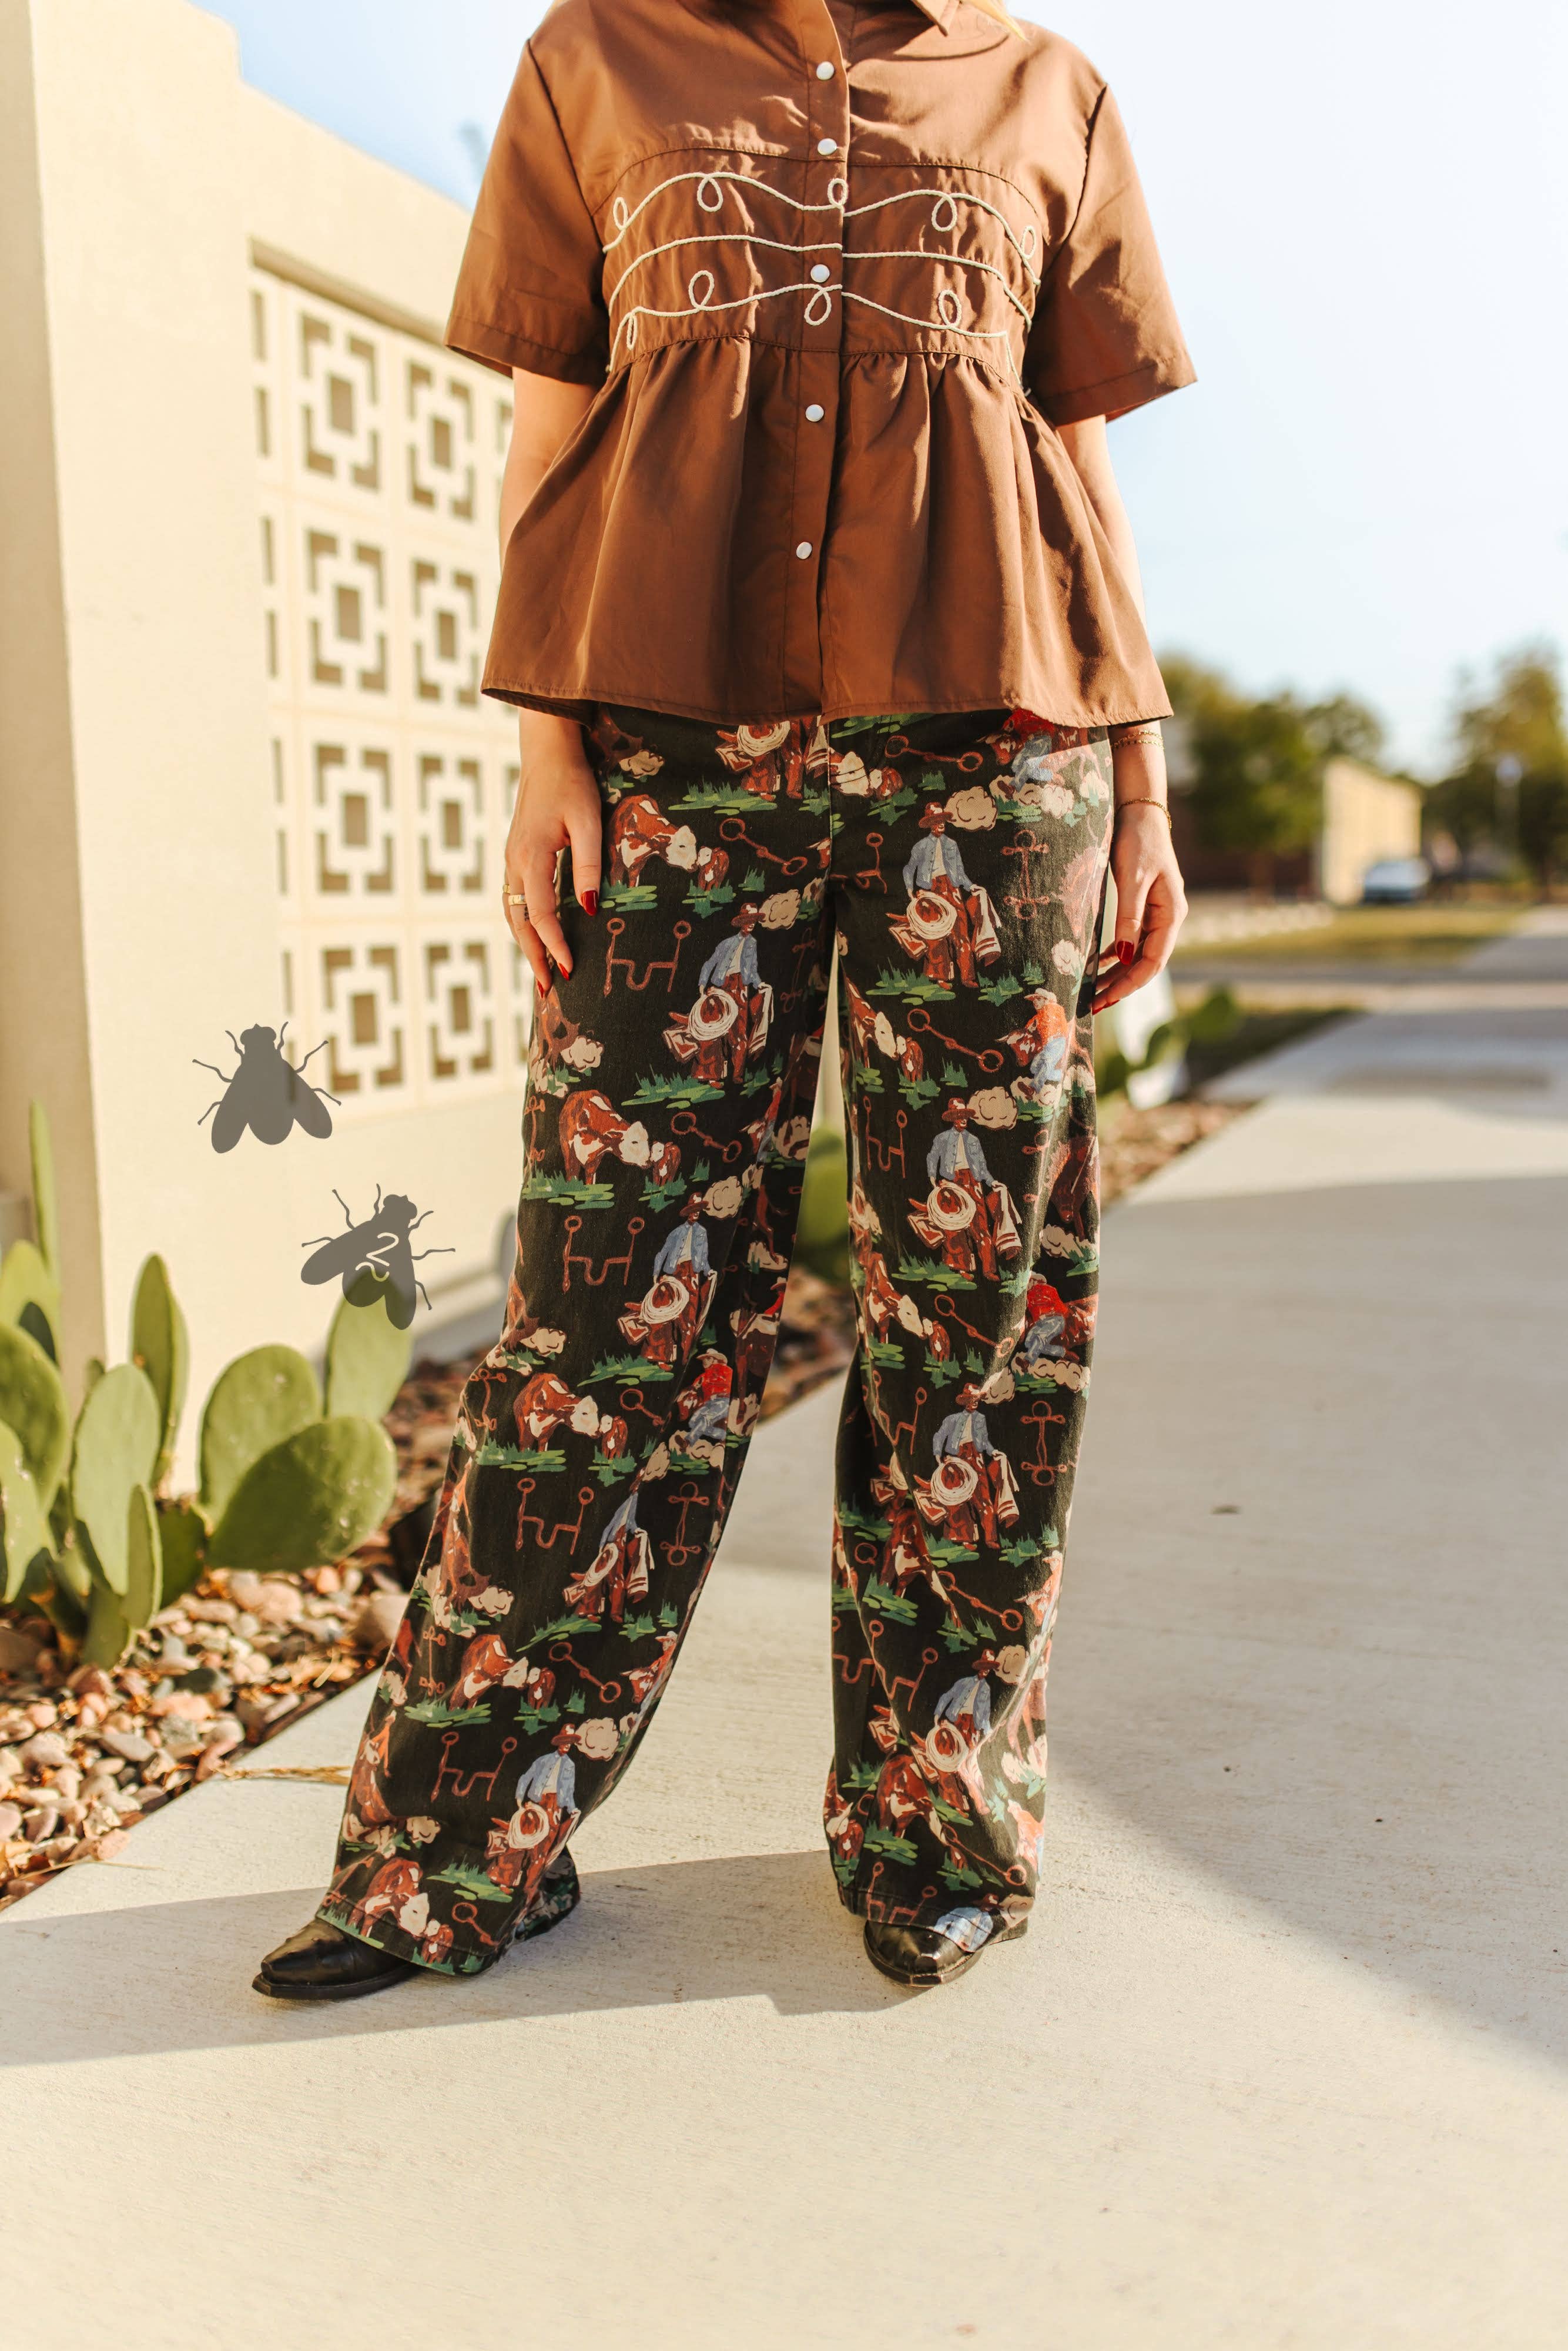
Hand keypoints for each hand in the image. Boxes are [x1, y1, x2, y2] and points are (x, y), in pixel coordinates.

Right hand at [503, 714, 601, 992]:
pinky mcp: (516, 854)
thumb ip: (588, 864)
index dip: (554, 946)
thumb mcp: (588, 820)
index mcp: (532, 856)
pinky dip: (521, 923)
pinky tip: (534, 935)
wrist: (546, 752)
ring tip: (539, 970)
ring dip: (524, 943)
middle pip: (518, 922)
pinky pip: (514, 898)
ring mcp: (512, 858)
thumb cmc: (572, 782)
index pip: (541, 914)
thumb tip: (587, 909)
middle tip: (547, 990)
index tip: (569, 971)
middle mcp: (515, 862)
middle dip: (533, 956)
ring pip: (512, 912)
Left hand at [1092, 803, 1186, 1014]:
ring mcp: (1158, 912)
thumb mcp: (1132, 879)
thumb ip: (1129, 918)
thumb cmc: (1138, 841)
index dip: (1130, 984)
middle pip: (1146, 962)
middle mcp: (1168, 917)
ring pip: (1138, 953)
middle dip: (1121, 985)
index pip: (1153, 961)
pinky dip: (1117, 953)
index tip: (1106, 999)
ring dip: (1117, 972)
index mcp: (1172, 914)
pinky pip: (1133, 938)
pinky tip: (1100, 963)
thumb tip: (1123, 957)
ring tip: (1093, 991)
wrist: (1140, 812)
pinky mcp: (1145, 905)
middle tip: (1093, 1005)